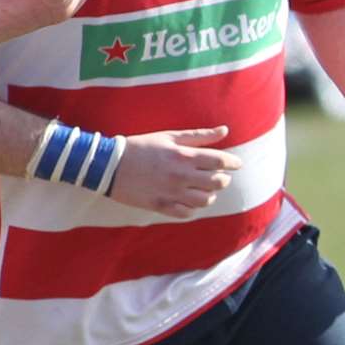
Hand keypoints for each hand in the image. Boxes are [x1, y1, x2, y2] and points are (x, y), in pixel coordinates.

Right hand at [107, 126, 240, 218]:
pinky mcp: (160, 205)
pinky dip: (192, 208)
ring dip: (209, 195)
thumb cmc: (141, 147)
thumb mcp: (170, 137)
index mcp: (184, 156)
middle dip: (223, 179)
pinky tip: (188, 200)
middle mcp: (180, 175)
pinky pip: (186, 213)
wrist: (108, 164)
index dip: (233, 163)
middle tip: (218, 176)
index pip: (221, 161)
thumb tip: (225, 131)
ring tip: (203, 189)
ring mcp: (171, 192)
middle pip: (218, 182)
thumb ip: (199, 136)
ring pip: (205, 200)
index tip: (236, 164)